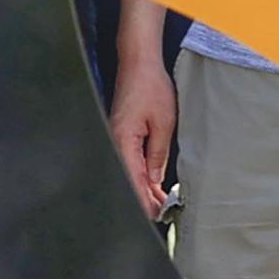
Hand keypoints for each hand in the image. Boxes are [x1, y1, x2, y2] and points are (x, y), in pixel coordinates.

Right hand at [109, 62, 175, 217]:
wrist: (139, 63)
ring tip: (160, 202)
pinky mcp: (121, 134)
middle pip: (128, 179)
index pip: (132, 179)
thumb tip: (155, 180)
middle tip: (161, 214)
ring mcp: (116, 138)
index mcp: (123, 140)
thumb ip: (158, 154)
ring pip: (129, 172)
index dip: (143, 200)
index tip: (154, 215)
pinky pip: (130, 160)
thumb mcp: (163, 123)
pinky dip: (142, 173)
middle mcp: (115, 142)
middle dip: (144, 198)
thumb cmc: (150, 87)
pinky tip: (153, 184)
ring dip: (144, 187)